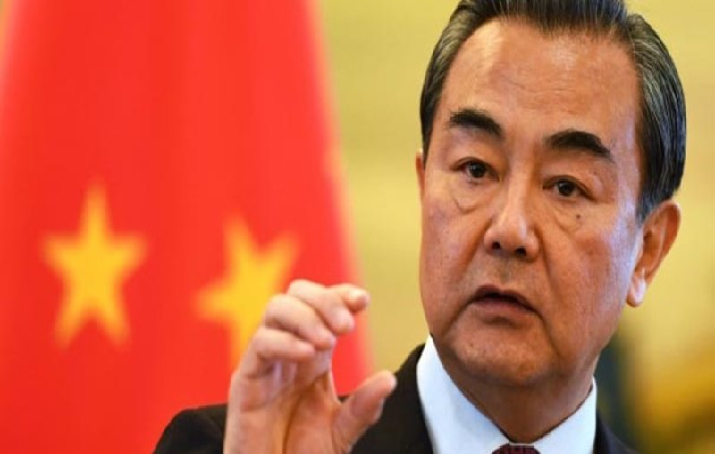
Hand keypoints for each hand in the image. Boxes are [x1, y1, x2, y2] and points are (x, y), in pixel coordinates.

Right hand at [223, 279, 395, 453]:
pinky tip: (308, 354)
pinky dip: (286, 341)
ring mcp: (265, 363)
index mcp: (313, 355)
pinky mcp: (244, 381)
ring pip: (275, 308)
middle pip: (296, 294)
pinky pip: (260, 343)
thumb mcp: (342, 433)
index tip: (363, 302)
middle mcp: (288, 351)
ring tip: (329, 341)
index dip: (340, 294)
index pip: (321, 305)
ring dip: (306, 315)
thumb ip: (364, 408)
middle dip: (324, 299)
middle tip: (346, 326)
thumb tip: (389, 379)